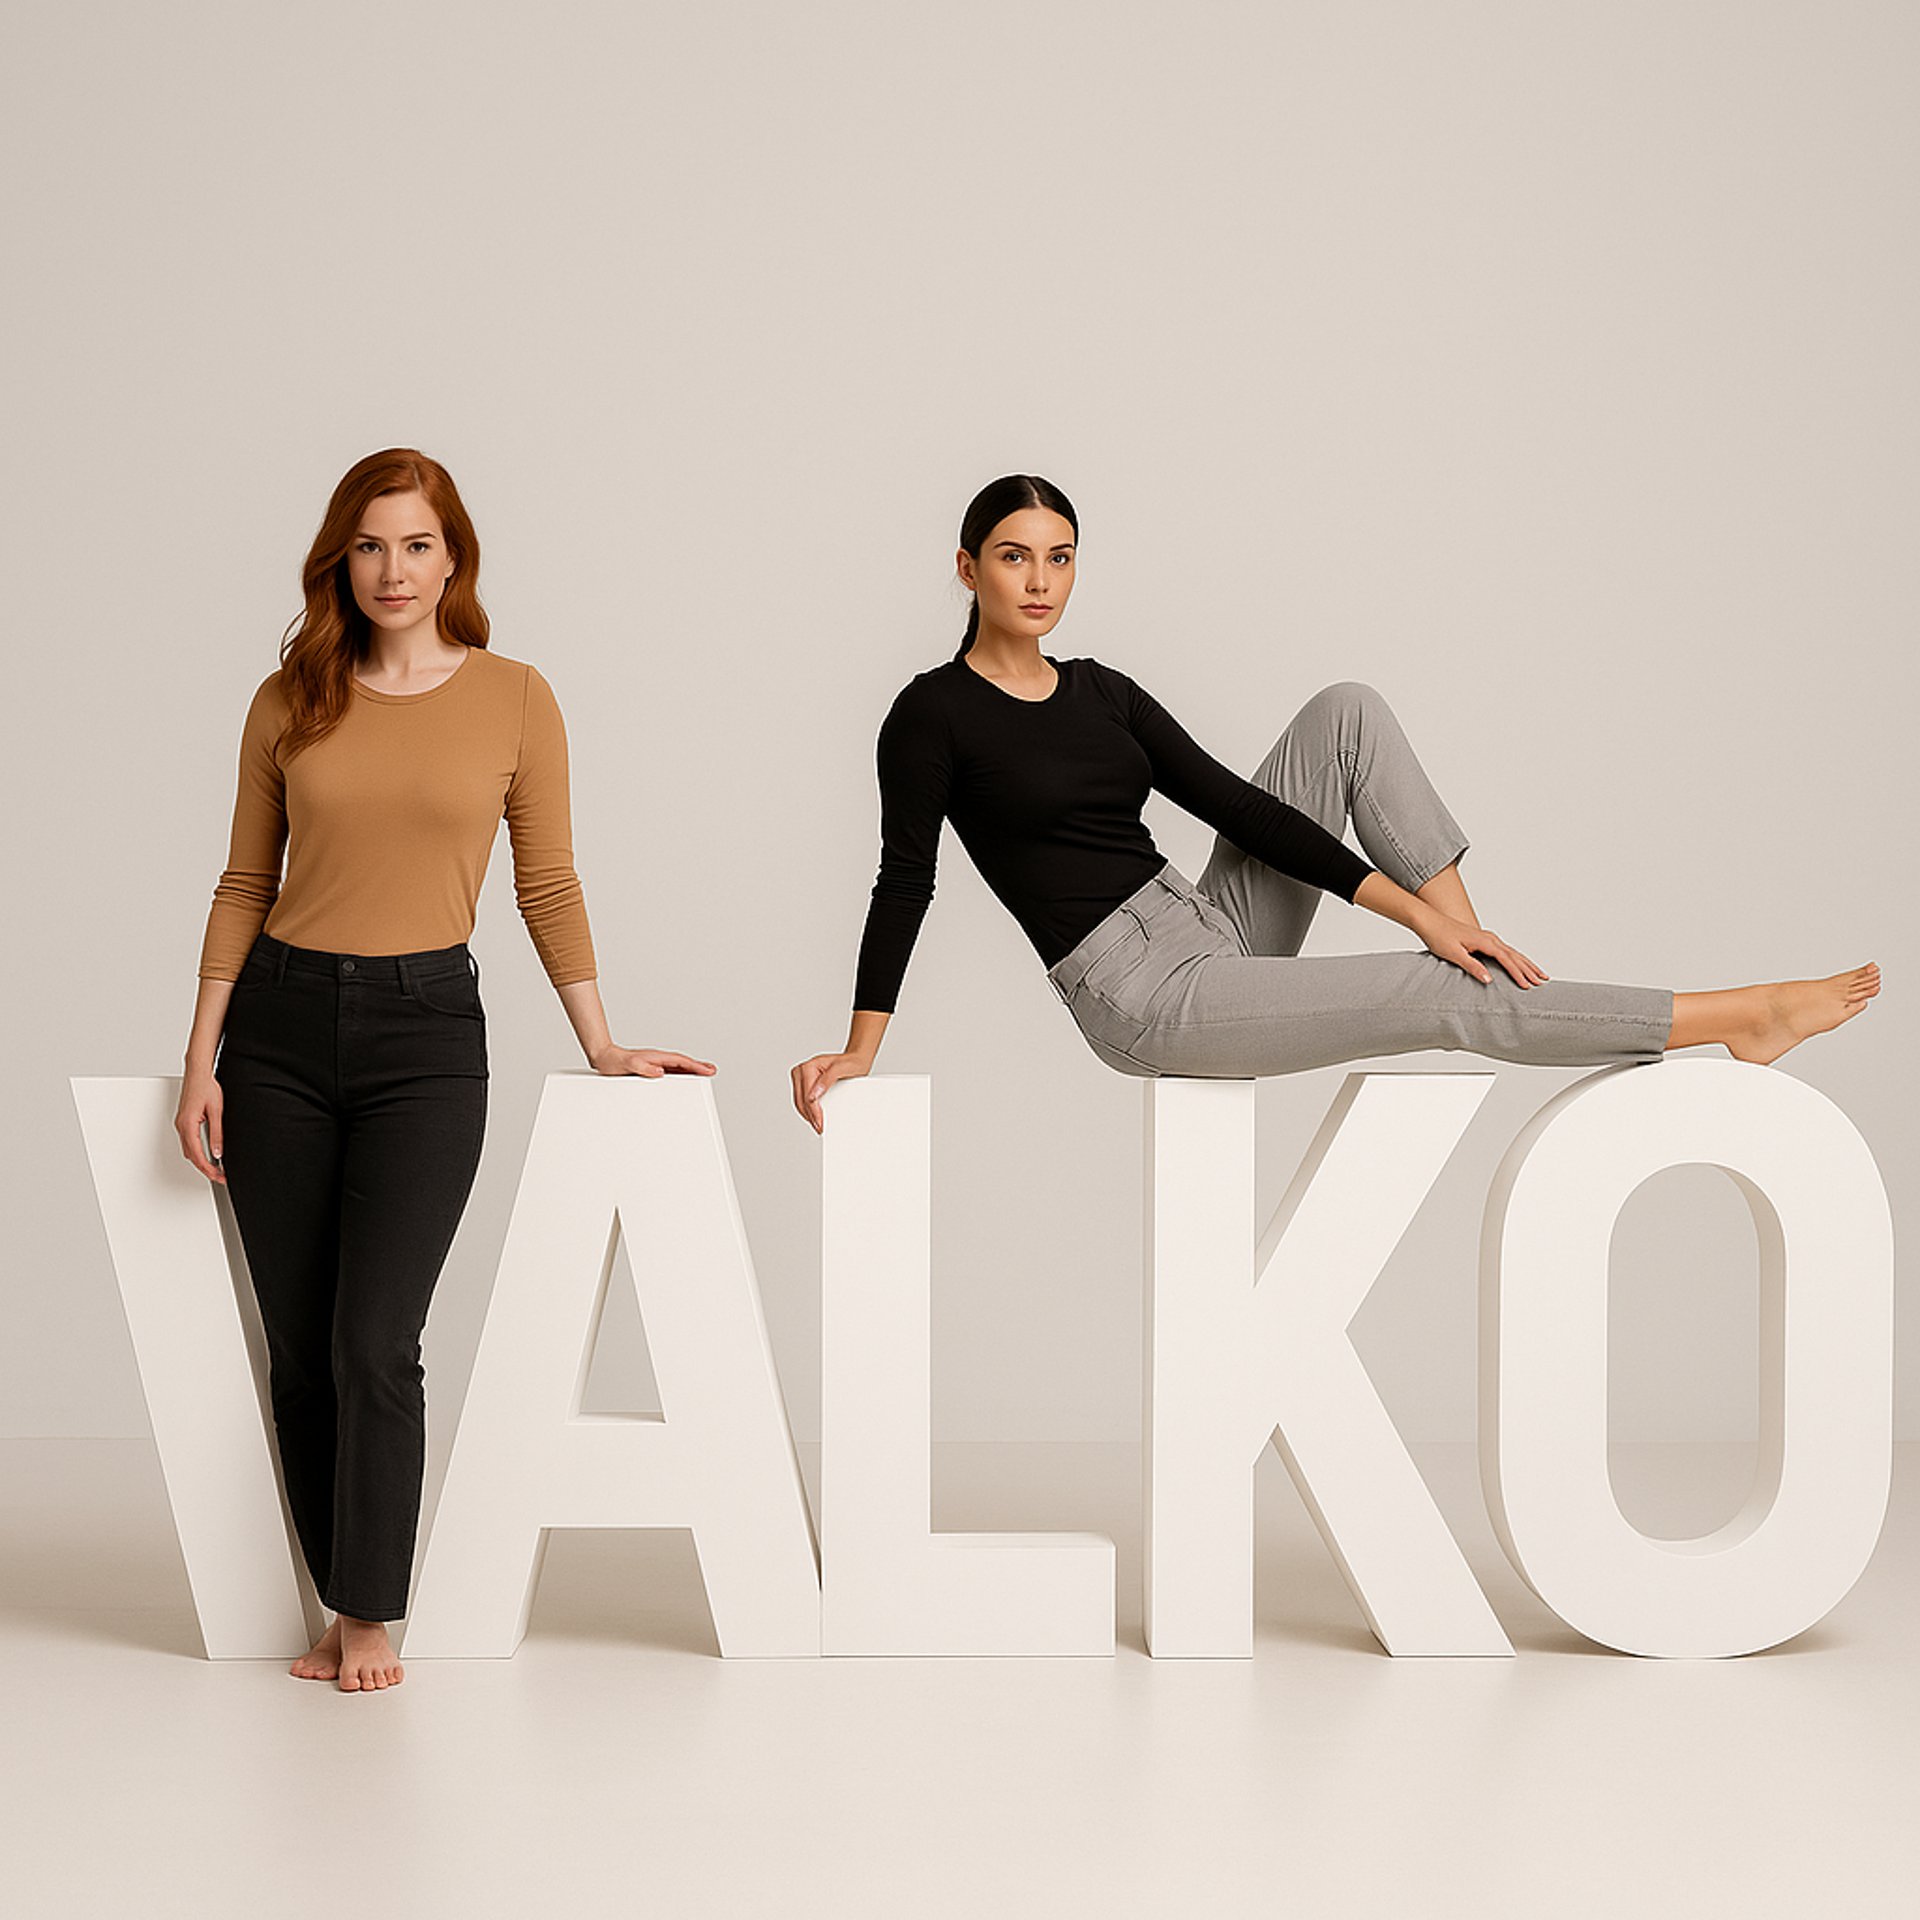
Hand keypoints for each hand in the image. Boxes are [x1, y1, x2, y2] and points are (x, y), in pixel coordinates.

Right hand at [174, 1071, 226, 1184]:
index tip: (219, 1176)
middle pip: (192, 1156)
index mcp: (188, 1125)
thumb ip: (217, 1133)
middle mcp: (182, 1127)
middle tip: (221, 1176)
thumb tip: (218, 1152)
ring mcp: (181, 1124)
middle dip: (206, 1169)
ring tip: (217, 1169)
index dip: (208, 1169)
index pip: (197, 1155)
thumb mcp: (217, 1111)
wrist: (198, 1074)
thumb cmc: (206, 1087)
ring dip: (201, 1161)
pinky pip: (189, 1142)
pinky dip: (198, 1151)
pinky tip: (208, 1154)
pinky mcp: (184, 1122)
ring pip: (189, 1150)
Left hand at [589, 1044, 716, 1077]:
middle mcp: (658, 1060)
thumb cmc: (614, 1062)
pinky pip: (670, 1072)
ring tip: (704, 1075)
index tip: (707, 1070)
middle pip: (683, 1063)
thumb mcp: (628, 1065)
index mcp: (656, 1057)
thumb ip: (643, 1067)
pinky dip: (681, 1074)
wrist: (604, 1058)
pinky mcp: (651, 1070)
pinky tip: (684, 1080)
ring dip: (691, 1071)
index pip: (680, 1061)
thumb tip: (660, 1071)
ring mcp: (655, 1064)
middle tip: (712, 1071)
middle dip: (698, 1067)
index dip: (695, 1066)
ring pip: (678, 1067)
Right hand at [790, 1051, 870, 1132]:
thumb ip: (827, 1079)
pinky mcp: (803, 1084)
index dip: (814, 1111)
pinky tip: (816, 1117)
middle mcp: (801, 1071)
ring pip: (799, 1103)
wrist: (855, 1060)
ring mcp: (801, 1078)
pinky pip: (801, 1101)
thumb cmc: (851, 1063)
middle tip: (820, 1128)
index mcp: (808, 1066)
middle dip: (810, 1116)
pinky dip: (808, 1111)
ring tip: (818, 1125)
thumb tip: (814, 1095)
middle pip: (801, 1100)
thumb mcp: (843, 1068)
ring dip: (808, 1115)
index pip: (807, 1095)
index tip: (820, 1123)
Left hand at [1416, 911, 1548, 988]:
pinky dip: (1516, 959)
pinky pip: (1505, 951)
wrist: (1429, 921)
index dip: (1518, 973)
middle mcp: (1489, 938)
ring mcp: (1488, 938)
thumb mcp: (1453, 954)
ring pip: (1513, 952)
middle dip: (1529, 969)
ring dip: (1526, 963)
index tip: (1528, 985)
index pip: (1507, 960)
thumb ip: (1471, 966)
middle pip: (1515, 955)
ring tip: (1539, 974)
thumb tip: (1488, 980)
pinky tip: (1521, 964)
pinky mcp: (1483, 940)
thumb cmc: (1438, 936)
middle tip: (1543, 981)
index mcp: (1484, 941)